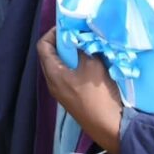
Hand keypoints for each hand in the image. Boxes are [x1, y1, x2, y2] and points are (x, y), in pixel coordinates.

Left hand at [36, 27, 122, 153]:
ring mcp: (62, 92)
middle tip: (78, 34)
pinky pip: (68, 76)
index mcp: (53, 74)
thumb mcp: (93, 66)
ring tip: (86, 46)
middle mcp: (53, 83)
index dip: (53, 33)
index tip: (69, 26)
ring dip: (71, 54)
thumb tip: (81, 37)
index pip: (42, 46)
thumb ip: (84, 48)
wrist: (110, 127)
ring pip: (60, 66)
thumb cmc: (98, 95)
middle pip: (50, 56)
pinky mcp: (72, 98)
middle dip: (62, 42)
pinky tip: (91, 62)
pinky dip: (76, 65)